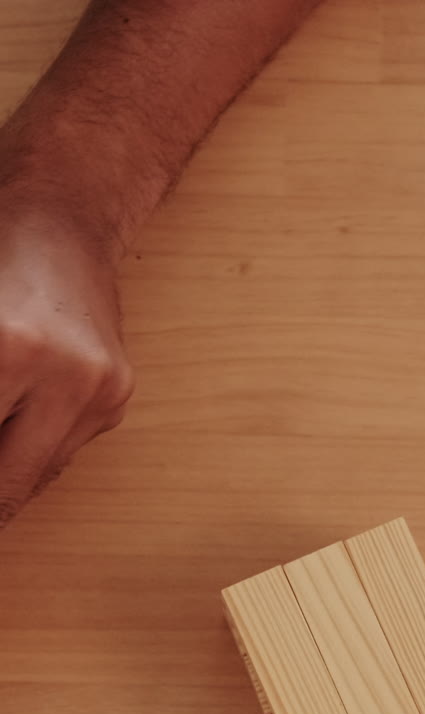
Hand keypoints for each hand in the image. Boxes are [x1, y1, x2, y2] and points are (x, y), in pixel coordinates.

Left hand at [0, 205, 133, 527]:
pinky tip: (11, 436)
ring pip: (33, 478)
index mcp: (12, 347)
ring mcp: (102, 392)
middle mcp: (68, 377)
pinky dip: (23, 455)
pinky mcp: (117, 399)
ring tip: (1, 454)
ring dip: (3, 480)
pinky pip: (58, 454)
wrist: (63, 220)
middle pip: (7, 486)